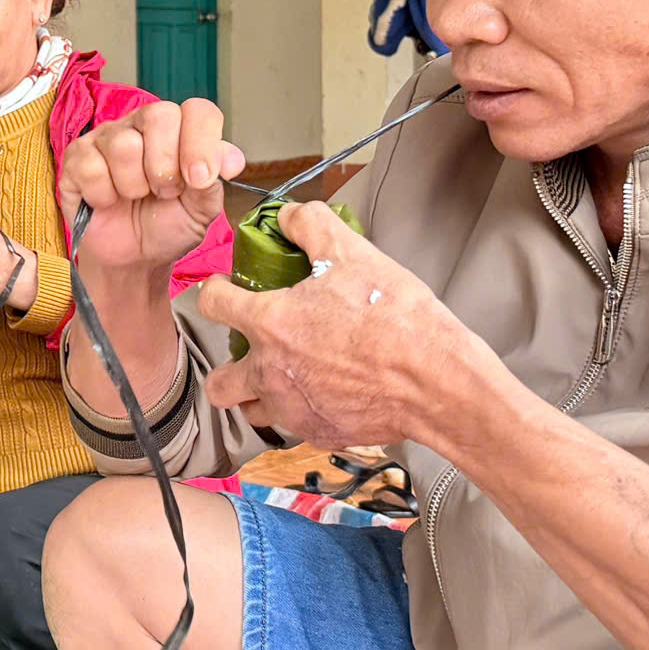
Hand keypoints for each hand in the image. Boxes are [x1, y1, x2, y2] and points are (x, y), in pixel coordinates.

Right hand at [58, 100, 244, 277]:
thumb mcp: (201, 210)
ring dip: (134, 185)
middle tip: (164, 193)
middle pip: (159, 116)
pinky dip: (103, 195)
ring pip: (123, 144)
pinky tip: (108, 202)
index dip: (201, 142)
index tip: (199, 179)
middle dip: (165, 166)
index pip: (198, 111)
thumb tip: (232, 160)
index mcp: (180, 131)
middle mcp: (143, 125)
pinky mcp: (77, 158)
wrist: (133, 258)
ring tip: (135, 198)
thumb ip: (215, 182)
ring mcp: (107, 138)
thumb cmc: (167, 226)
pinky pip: (91, 167)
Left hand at [195, 202, 474, 450]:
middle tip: (251, 353)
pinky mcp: (320, 434)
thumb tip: (288, 215)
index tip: (225, 290)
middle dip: (226, 368)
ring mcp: (293, 410)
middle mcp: (270, 373)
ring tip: (284, 379)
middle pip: (219, 383)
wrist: (435, 380)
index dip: (215, 291)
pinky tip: (327, 396)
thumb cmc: (394, 316)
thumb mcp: (353, 253)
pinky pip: (296, 427)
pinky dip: (303, 412)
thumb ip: (311, 225)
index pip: (213, 305)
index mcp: (270, 324)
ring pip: (253, 411)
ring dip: (260, 396)